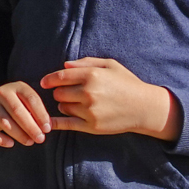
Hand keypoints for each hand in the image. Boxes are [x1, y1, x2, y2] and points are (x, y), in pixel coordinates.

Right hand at [0, 81, 54, 147]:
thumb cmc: (15, 104)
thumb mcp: (25, 101)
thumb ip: (36, 111)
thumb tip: (47, 127)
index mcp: (17, 87)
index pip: (31, 99)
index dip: (41, 114)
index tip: (47, 129)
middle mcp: (2, 93)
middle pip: (17, 111)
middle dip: (30, 127)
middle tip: (40, 139)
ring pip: (4, 121)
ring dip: (18, 134)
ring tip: (29, 142)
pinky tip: (11, 144)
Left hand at [41, 58, 181, 140]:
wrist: (144, 108)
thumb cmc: (127, 83)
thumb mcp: (110, 65)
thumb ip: (86, 62)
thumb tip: (65, 66)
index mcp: (92, 75)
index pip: (61, 77)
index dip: (49, 80)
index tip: (44, 82)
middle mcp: (88, 93)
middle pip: (59, 93)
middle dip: (60, 92)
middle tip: (69, 93)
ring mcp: (89, 111)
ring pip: (63, 108)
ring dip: (65, 105)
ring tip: (78, 103)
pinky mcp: (91, 126)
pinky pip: (67, 124)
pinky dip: (56, 123)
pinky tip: (49, 123)